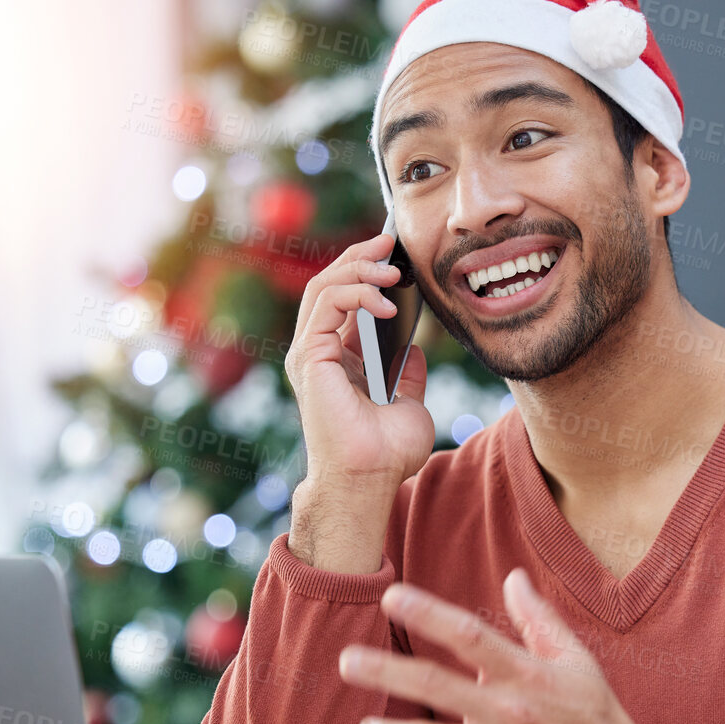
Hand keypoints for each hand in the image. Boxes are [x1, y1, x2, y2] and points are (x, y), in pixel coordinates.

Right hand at [285, 230, 434, 571]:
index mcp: (339, 360)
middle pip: (330, 285)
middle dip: (360, 258)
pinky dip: (356, 294)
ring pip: (324, 287)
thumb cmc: (387, 453)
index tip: (397, 256)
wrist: (370, 479)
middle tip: (390, 243)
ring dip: (359, 270)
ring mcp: (310, 354)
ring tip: (392, 268)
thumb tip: (415, 349)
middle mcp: (319, 353)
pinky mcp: (309, 357)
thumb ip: (408, 374)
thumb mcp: (410, 404)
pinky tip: (386, 301)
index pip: (345, 300)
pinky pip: (326, 305)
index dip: (367, 273)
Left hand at [340, 567, 660, 723]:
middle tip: (346, 661)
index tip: (391, 596)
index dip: (427, 612)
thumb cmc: (601, 720)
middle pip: (433, 684)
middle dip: (383, 670)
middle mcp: (511, 713)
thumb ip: (539, 620)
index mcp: (529, 675)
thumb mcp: (579, 663)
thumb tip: (513, 576)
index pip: (469, 635)